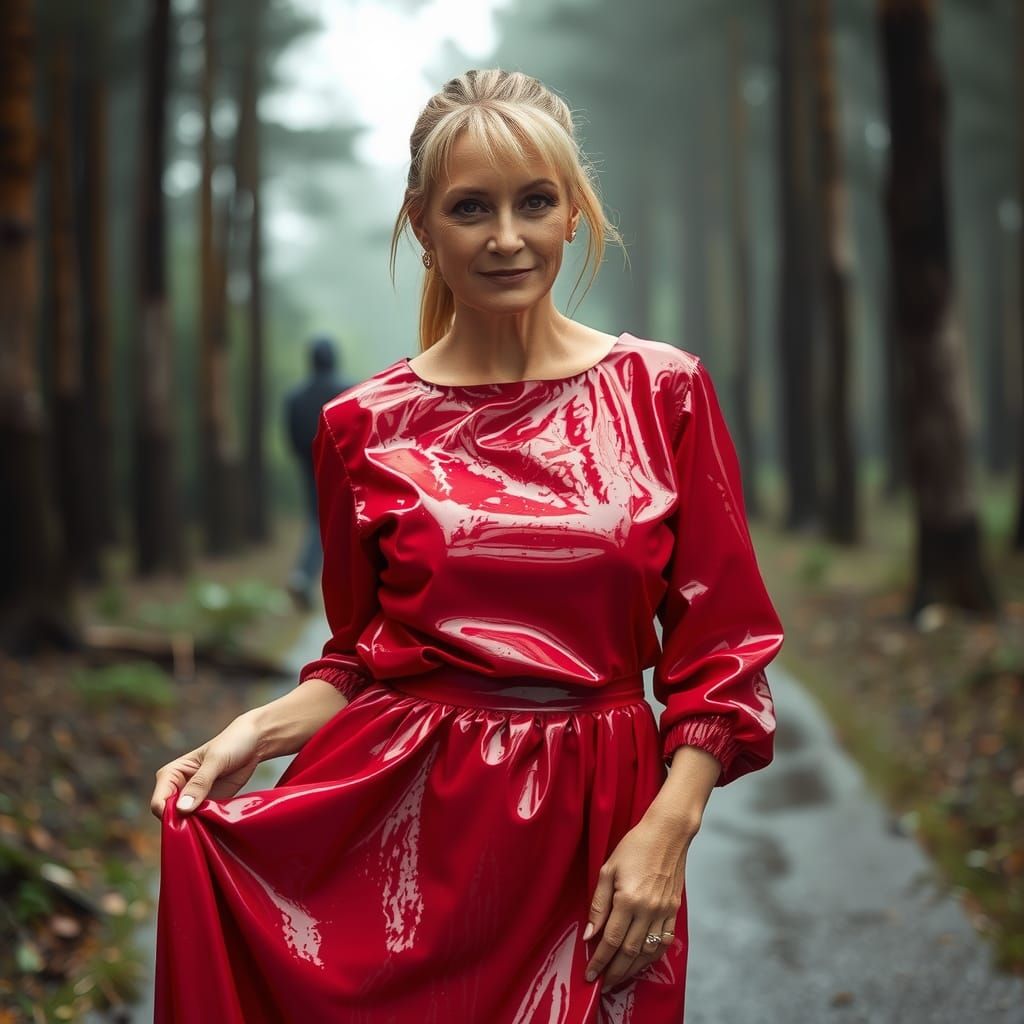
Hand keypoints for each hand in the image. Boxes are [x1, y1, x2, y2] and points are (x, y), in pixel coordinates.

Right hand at [150, 713, 262, 819]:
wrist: (254, 742)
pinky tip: (219, 825)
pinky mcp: (209, 805)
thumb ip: (200, 783)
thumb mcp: (216, 760)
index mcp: (170, 774)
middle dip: (183, 824)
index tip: (189, 817)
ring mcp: (193, 799)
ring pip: (186, 822)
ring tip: (212, 823)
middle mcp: (178, 789)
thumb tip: (182, 808)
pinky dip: (208, 826)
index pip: (159, 803)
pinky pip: (202, 822)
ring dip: (196, 827)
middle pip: (170, 817)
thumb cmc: (232, 743)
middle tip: (203, 822)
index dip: (170, 814)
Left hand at [582, 815, 695, 990]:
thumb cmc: (634, 847)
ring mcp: (663, 912)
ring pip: (647, 952)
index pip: (610, 940)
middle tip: (602, 984)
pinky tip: (641, 961)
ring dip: (632, 969)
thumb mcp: (608, 870)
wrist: (667, 834)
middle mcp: (648, 910)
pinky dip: (652, 957)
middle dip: (614, 972)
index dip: (599, 961)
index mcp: (628, 900)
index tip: (590, 974)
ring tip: (619, 978)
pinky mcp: (673, 911)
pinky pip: (664, 943)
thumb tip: (590, 935)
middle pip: (628, 952)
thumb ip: (598, 905)